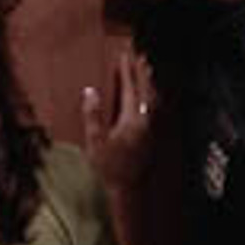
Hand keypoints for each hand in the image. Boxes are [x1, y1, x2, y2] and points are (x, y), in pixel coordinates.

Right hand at [82, 47, 156, 190]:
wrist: (127, 187)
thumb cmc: (109, 165)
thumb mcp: (95, 141)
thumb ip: (93, 115)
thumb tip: (91, 92)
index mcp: (131, 120)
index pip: (130, 89)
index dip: (127, 72)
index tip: (124, 57)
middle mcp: (145, 121)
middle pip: (146, 91)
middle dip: (142, 73)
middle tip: (139, 57)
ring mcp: (149, 128)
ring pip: (152, 99)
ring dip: (149, 83)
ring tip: (147, 71)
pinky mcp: (150, 135)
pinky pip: (153, 108)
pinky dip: (150, 96)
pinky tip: (147, 97)